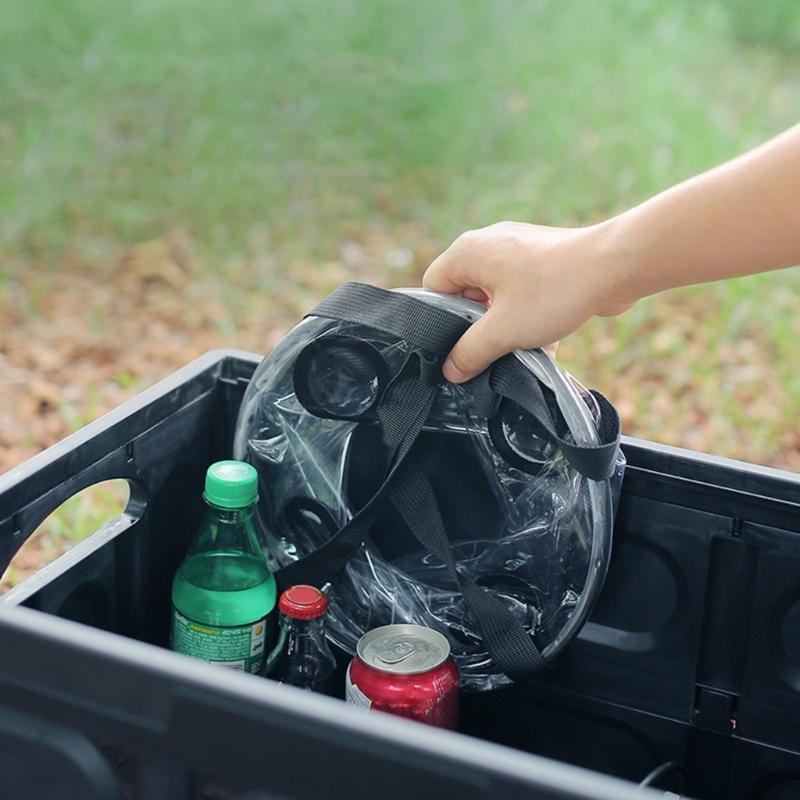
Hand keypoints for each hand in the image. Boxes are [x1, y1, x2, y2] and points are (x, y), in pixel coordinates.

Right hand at [422, 221, 632, 382]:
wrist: (614, 266)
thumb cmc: (554, 290)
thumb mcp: (502, 331)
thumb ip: (470, 353)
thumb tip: (451, 369)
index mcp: (468, 252)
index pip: (434, 287)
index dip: (440, 321)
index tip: (457, 347)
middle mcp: (488, 243)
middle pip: (465, 294)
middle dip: (478, 327)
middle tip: (491, 350)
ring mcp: (517, 249)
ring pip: (496, 297)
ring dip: (506, 326)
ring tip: (522, 348)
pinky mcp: (542, 259)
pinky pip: (522, 292)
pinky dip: (527, 316)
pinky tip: (544, 342)